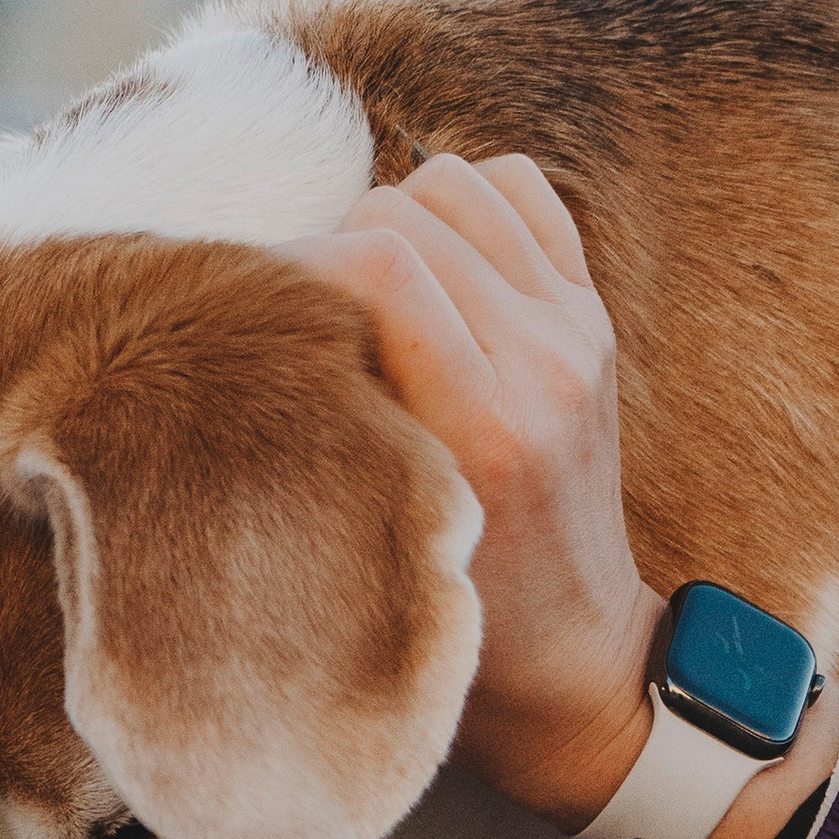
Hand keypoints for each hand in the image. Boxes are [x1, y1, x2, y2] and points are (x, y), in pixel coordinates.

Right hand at [285, 155, 663, 831]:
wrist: (573, 654)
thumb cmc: (450, 617)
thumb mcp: (369, 537)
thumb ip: (325, 427)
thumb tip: (249, 318)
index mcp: (485, 426)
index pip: (379, 266)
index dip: (298, 265)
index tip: (256, 311)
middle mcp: (542, 361)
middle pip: (408, 213)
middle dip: (336, 246)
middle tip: (302, 314)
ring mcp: (575, 328)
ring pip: (457, 185)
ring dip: (397, 219)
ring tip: (367, 292)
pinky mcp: (588, 314)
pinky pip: (516, 191)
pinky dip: (464, 206)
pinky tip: (431, 268)